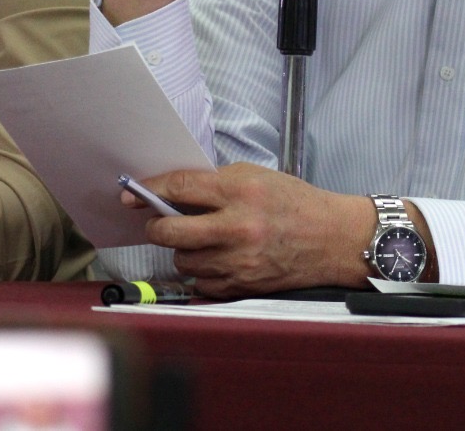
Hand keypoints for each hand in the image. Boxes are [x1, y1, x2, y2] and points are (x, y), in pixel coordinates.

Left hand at [125, 162, 378, 297]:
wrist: (333, 239)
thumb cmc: (296, 204)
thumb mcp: (258, 177)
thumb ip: (216, 184)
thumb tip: (173, 193)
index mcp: (241, 191)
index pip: (181, 188)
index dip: (150, 191)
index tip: (131, 195)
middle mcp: (238, 227)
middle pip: (170, 231)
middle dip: (157, 226)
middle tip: (158, 222)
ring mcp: (239, 261)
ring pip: (182, 260)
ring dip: (182, 250)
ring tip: (201, 240)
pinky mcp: (242, 285)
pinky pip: (200, 282)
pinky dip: (202, 271)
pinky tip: (216, 258)